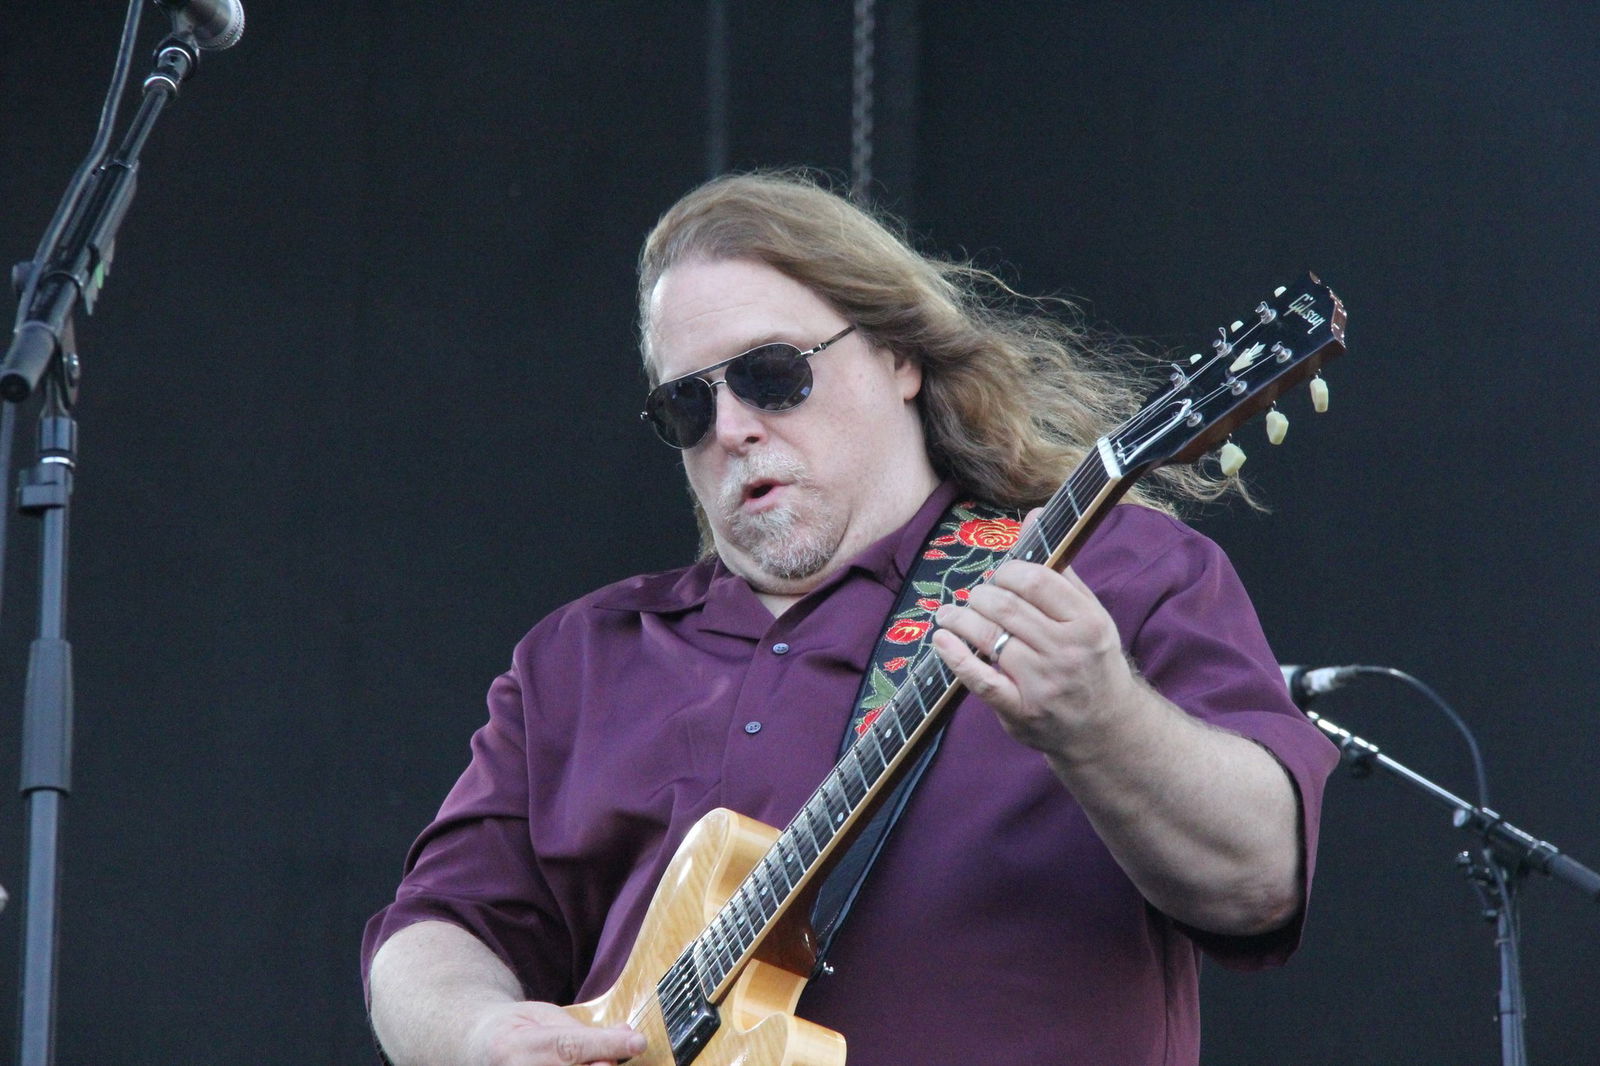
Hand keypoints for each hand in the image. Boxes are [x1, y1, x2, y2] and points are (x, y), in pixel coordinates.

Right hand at [467, 1001, 645, 1065]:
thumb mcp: (543, 1016)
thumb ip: (583, 1031)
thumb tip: (626, 1036)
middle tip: (611, 1057)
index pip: (570, 1047)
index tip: (638, 1042)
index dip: (607, 1046)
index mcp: (519, 1046)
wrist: (474, 1046)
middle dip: (602, 1064)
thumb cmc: (513, 1030)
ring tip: (598, 1059)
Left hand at [932, 538, 1135, 759]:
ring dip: (959, 620)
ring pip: (988, 638)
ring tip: (949, 616)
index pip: (1034, 580)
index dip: (1005, 572)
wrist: (1106, 727)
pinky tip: (942, 641)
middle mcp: (1066, 651)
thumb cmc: (1091, 661)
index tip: (998, 577)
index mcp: (1086, 621)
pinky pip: (980, 680)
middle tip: (973, 599)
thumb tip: (1033, 516)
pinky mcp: (1021, 711)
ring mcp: (1043, 683)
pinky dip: (955, 657)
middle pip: (1005, 607)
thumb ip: (1058, 568)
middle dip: (979, 596)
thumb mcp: (1088, 613)